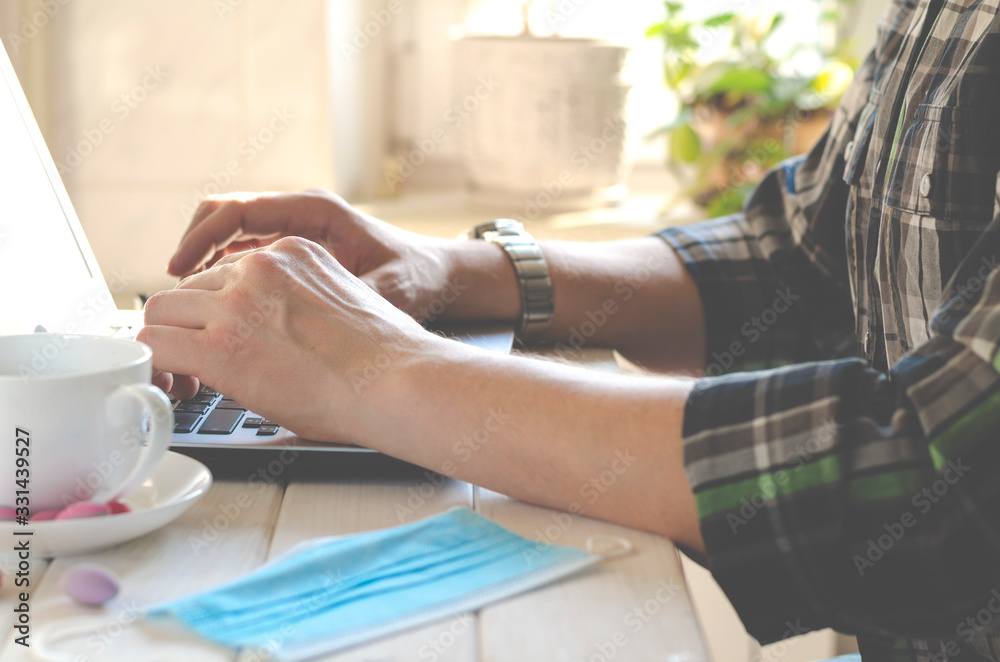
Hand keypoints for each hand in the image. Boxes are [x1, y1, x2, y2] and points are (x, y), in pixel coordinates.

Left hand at [141, 237, 435, 440]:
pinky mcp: (219, 346)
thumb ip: (300, 299)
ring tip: (187, 380)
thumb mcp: (341, 300)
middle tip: (198, 366)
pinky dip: (155, 369)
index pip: (226, 271)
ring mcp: (236, 303)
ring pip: (161, 313)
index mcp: (292, 253)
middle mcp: (258, 268)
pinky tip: (175, 387)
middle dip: (188, 327)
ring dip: (170, 346)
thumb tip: (280, 330)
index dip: (216, 309)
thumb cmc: (384, 358)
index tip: (221, 336)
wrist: (395, 382)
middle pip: (187, 290)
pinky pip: (155, 345)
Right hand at [168, 190, 455, 319]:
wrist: (437, 274)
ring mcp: (296, 231)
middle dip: (193, 249)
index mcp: (314, 212)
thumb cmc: (415, 277)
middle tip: (173, 291)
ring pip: (231, 236)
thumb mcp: (386, 289)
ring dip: (206, 263)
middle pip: (224, 216)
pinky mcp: (296, 251)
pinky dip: (226, 274)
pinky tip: (219, 308)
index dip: (201, 239)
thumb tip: (306, 316)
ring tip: (188, 305)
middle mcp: (300, 215)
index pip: (238, 211)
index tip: (176, 270)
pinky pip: (247, 253)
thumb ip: (347, 296)